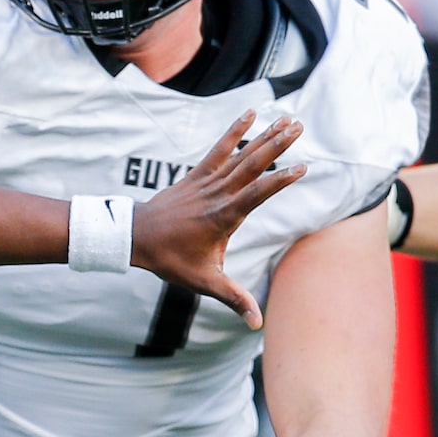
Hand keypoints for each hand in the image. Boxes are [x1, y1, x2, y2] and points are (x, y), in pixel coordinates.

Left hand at [130, 111, 305, 327]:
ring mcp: (206, 181)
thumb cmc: (170, 260)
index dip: (278, 181)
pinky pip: (219, 149)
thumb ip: (233, 298)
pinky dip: (235, 131)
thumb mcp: (203, 281)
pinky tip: (250, 113)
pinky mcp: (197, 174)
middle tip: (299, 125)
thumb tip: (256, 323)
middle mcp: (217, 194)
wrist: (136, 237)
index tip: (301, 167)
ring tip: (287, 118)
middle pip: (251, 165)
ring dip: (264, 135)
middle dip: (276, 144)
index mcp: (222, 217)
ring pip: (240, 154)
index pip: (255, 195)